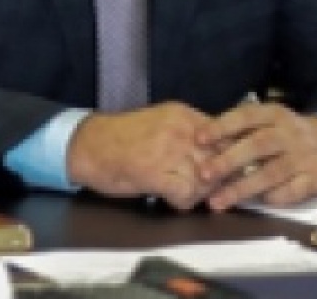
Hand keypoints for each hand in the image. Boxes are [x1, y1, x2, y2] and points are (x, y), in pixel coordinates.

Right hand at [67, 102, 215, 209]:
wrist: (88, 145)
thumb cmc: (124, 137)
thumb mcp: (163, 123)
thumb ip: (190, 134)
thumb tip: (220, 154)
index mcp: (183, 114)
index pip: (226, 136)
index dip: (228, 158)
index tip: (223, 172)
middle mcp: (179, 128)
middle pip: (220, 159)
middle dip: (215, 180)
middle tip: (203, 189)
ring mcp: (167, 149)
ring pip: (206, 180)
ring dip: (198, 193)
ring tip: (182, 194)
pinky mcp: (154, 171)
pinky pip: (186, 194)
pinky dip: (182, 203)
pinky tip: (170, 199)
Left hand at [194, 101, 316, 211]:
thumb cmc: (287, 134)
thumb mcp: (269, 122)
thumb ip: (242, 130)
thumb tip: (204, 146)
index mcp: (275, 113)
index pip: (246, 116)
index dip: (222, 126)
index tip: (199, 139)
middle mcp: (290, 132)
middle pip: (257, 145)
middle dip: (228, 160)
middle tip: (204, 174)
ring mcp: (304, 156)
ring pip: (270, 173)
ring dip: (241, 189)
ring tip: (217, 202)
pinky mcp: (315, 179)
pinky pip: (290, 192)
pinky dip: (271, 198)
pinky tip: (255, 204)